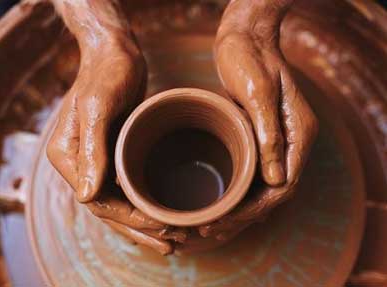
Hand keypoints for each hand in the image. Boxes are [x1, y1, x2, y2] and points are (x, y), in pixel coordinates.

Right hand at [47, 0, 186, 253]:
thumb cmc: (106, 74)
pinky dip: (144, 202)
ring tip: (171, 237)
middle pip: (110, 210)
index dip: (130, 221)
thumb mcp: (97, 108)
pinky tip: (161, 211)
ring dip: (143, 222)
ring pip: (120, 202)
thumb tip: (87, 196)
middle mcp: (81, 163)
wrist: (115, 53)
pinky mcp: (116, 151)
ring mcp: (98, 159)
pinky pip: (128, 186)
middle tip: (170, 245)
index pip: (99, 203)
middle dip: (139, 230)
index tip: (160, 228)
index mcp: (69, 157)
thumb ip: (92, 151)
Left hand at [200, 0, 317, 237]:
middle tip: (211, 229)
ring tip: (210, 224)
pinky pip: (252, 174)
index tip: (227, 221)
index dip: (255, 209)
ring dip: (239, 208)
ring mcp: (276, 141)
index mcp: (299, 135)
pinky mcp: (260, 137)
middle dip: (244, 215)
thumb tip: (277, 180)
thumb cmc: (251, 60)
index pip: (284, 186)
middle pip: (273, 193)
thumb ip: (272, 136)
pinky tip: (219, 200)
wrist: (245, 39)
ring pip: (262, 187)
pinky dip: (237, 191)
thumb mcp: (258, 94)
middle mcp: (291, 143)